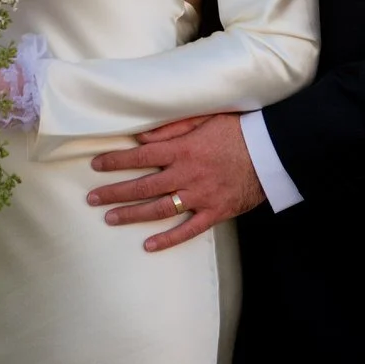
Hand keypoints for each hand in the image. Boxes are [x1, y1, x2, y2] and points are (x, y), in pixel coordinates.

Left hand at [86, 112, 264, 250]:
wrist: (273, 151)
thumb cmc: (240, 128)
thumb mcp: (207, 117)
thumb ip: (174, 127)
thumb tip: (143, 137)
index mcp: (184, 149)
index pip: (141, 157)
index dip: (116, 161)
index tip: (96, 165)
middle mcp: (187, 175)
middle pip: (143, 186)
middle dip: (114, 192)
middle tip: (91, 198)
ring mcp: (201, 196)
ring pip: (160, 210)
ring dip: (132, 215)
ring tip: (109, 219)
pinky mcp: (216, 212)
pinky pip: (189, 230)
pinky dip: (168, 239)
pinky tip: (149, 246)